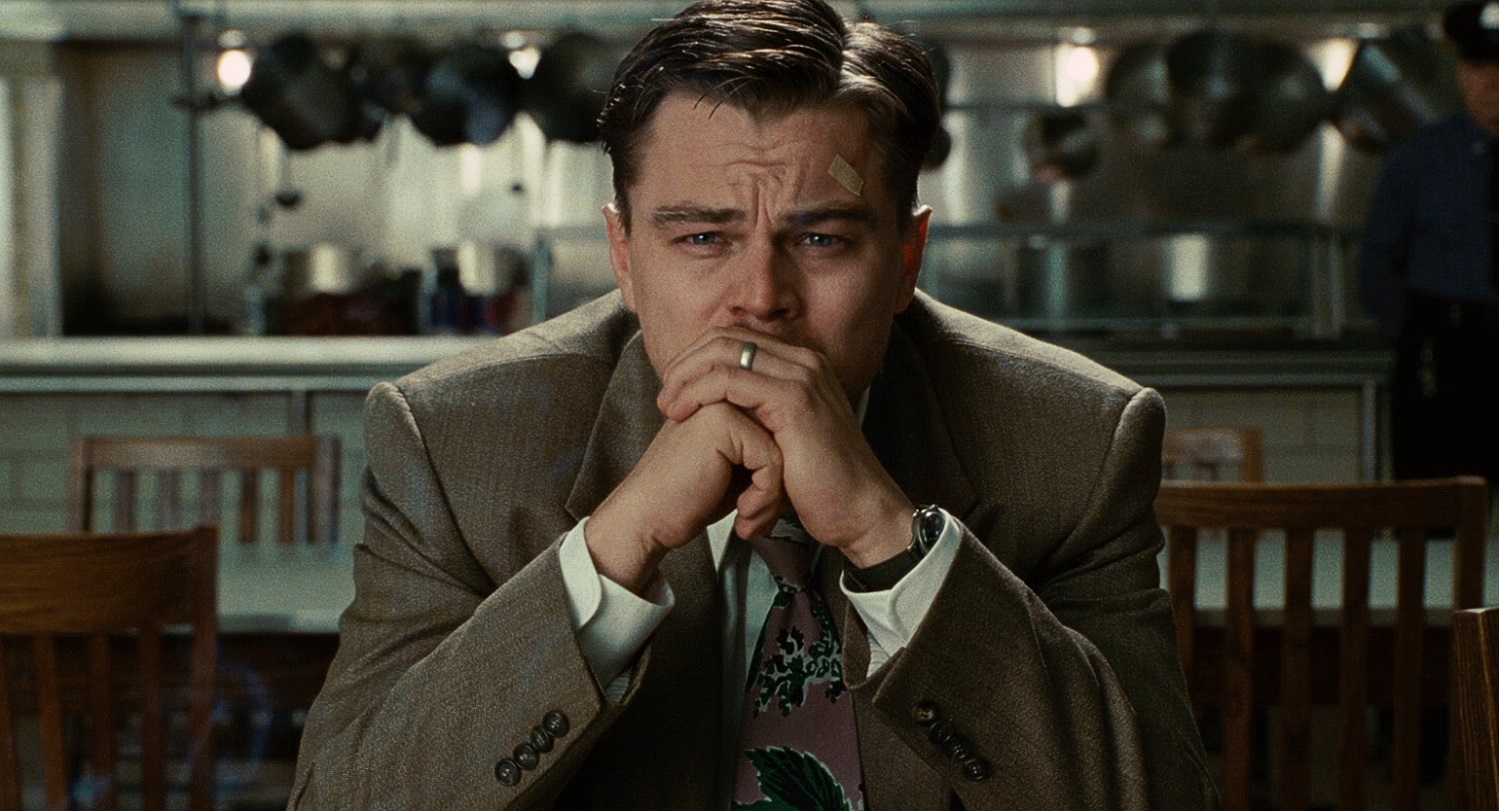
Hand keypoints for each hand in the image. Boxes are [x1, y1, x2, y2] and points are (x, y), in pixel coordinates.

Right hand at [586, 402, 784, 592]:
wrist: (649, 519)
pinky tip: (742, 519)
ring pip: (784, 450)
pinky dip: (764, 498)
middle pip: (787, 438)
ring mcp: (723, 401)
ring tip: (750, 519)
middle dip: (780, 486)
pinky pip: (772, 461)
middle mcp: (727, 391)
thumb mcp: (738, 466)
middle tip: (757, 517)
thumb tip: (808, 445)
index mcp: (730, 395)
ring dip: (773, 496)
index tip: (758, 507)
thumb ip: (765, 443)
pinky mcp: (722, 423)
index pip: (783, 430)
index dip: (780, 477)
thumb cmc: (692, 497)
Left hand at [655, 327, 912, 567]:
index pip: (736, 338)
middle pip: (726, 336)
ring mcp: (802, 377)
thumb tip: (717, 406)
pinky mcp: (794, 401)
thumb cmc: (819, 484)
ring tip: (667, 406)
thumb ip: (757, 413)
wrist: (858, 511)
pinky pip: (730, 380)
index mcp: (802, 365)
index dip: (697, 358)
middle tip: (665, 393)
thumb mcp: (782, 437)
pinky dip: (698, 392)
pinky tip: (682, 414)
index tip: (674, 388)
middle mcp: (804, 361)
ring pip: (723, 353)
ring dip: (686, 376)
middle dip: (686, 362)